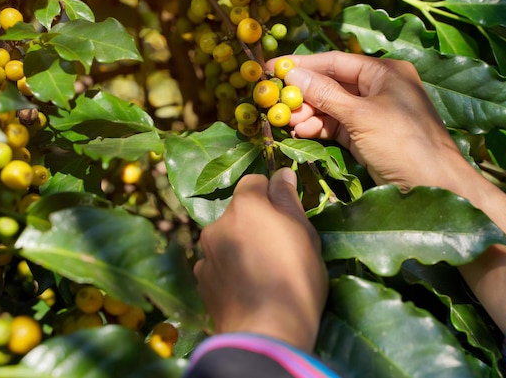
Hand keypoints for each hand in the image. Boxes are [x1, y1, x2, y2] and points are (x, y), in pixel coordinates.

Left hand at [194, 168, 327, 351]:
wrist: (266, 332)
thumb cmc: (295, 277)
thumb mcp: (304, 234)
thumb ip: (288, 200)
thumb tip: (282, 173)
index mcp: (245, 207)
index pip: (254, 182)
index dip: (271, 195)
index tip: (285, 215)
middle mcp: (217, 223)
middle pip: (238, 212)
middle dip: (254, 222)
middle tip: (277, 247)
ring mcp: (205, 253)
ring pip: (226, 238)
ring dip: (239, 244)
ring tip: (261, 271)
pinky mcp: (201, 280)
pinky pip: (216, 263)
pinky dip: (228, 268)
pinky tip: (245, 287)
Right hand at [267, 52, 505, 332]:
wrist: (434, 186)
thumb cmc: (403, 144)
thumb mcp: (361, 116)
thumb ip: (325, 94)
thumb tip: (293, 75)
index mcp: (385, 72)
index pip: (336, 61)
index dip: (303, 65)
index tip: (273, 68)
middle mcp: (379, 88)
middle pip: (333, 84)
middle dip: (305, 94)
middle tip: (276, 102)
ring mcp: (374, 113)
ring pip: (333, 107)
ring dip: (310, 113)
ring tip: (287, 122)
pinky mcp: (368, 135)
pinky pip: (338, 126)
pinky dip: (320, 128)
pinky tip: (302, 132)